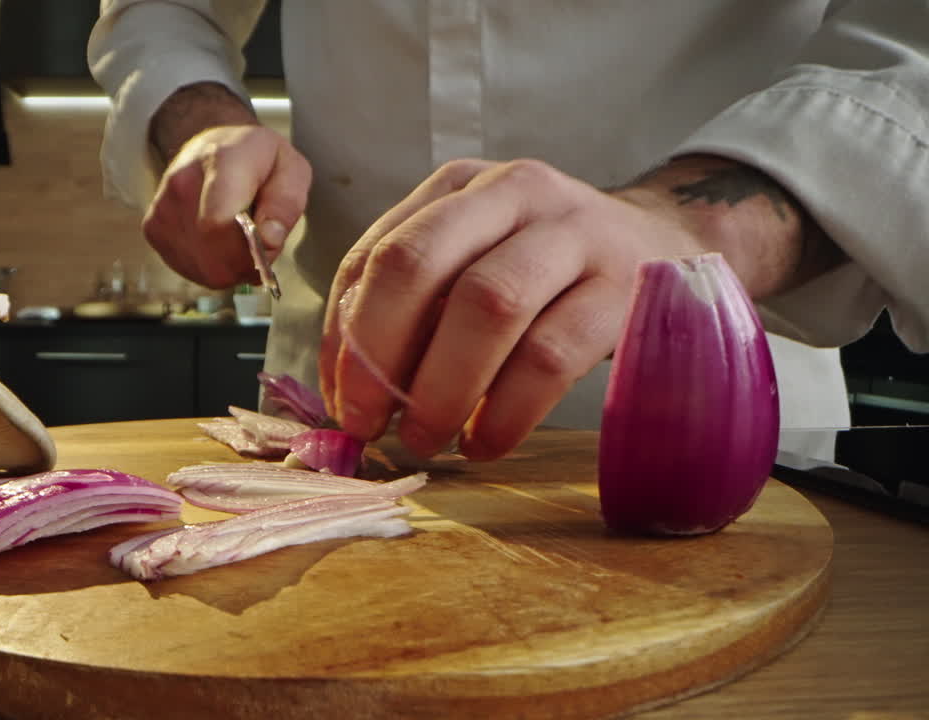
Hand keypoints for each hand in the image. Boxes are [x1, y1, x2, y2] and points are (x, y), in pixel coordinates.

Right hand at [144, 118, 310, 289]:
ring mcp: (163, 209)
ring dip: (234, 266)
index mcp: (221, 160)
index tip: (269, 241)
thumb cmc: (255, 158)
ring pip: (208, 270)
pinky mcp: (153, 230)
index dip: (250, 247)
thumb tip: (269, 240)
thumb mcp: (290, 167)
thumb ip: (286, 203)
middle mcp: (182, 183)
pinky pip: (195, 271)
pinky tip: (221, 241)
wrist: (212, 146)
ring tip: (240, 235)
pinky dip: (216, 266)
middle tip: (260, 238)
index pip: (218, 222)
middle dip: (248, 261)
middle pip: (217, 256)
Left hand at [319, 156, 834, 459]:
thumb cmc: (548, 275)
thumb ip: (414, 311)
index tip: (339, 403)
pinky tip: (487, 442)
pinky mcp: (624, 285)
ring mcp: (573, 233)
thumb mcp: (476, 264)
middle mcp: (511, 193)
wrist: (671, 251)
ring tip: (427, 439)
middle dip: (378, 356)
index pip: (375, 255)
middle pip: (417, 266)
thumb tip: (345, 390)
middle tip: (369, 424)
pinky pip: (551, 354)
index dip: (344, 336)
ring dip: (442, 388)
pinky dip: (507, 411)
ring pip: (486, 306)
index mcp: (458, 187)